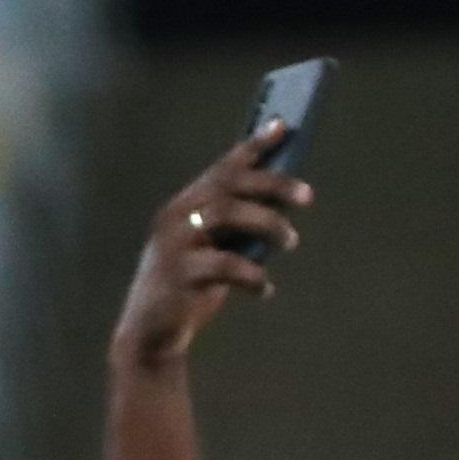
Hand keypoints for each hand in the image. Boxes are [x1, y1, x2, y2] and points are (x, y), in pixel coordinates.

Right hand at [108, 125, 305, 378]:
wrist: (151, 332)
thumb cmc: (189, 286)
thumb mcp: (212, 248)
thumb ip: (235, 225)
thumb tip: (285, 201)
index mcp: (186, 205)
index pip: (223, 167)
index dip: (253, 146)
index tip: (282, 126)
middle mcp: (176, 217)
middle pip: (229, 185)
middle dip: (273, 184)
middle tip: (308, 196)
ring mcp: (174, 244)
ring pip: (226, 214)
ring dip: (268, 224)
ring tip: (291, 242)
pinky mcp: (179, 275)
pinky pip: (225, 266)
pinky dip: (253, 276)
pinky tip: (266, 290)